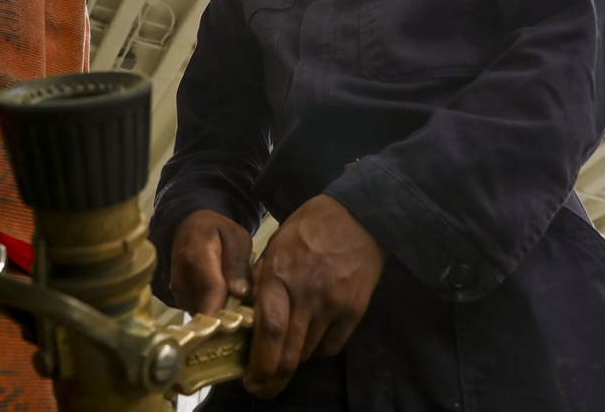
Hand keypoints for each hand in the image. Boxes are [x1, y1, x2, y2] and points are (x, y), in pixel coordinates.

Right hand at [168, 209, 253, 314]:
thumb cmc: (215, 230)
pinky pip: (206, 312)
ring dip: (231, 305)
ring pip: (212, 314)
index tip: (253, 311)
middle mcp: (182, 282)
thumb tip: (241, 293)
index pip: (213, 293)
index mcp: (197, 259)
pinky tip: (230, 289)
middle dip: (239, 304)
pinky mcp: (182, 304)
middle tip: (255, 285)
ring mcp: (180, 296)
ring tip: (243, 283)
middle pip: (215, 309)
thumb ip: (238, 263)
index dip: (232, 308)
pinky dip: (221, 305)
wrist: (186, 229)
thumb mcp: (235, 236)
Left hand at [244, 194, 386, 398]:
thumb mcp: (276, 245)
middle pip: (289, 353)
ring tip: (282, 358)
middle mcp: (307, 294)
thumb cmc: (310, 227)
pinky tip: (309, 339)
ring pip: (308, 353)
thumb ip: (262, 280)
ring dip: (292, 361)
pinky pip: (330, 346)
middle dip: (272, 379)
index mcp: (281, 274)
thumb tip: (246, 311)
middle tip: (261, 388)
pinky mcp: (354, 311)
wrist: (358, 217)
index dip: (259, 363)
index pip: (270, 330)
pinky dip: (316, 350)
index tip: (249, 379)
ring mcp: (333, 305)